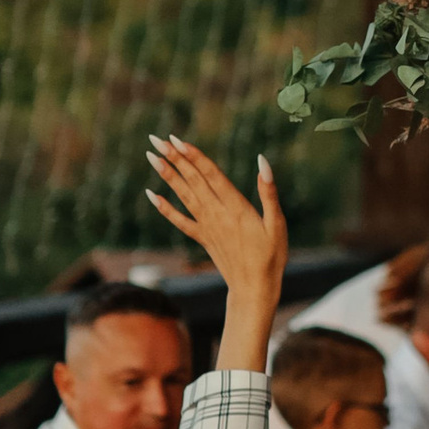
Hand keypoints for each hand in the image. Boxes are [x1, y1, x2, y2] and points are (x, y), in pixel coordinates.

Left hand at [144, 135, 287, 364]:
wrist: (254, 289)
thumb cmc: (271, 257)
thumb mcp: (277, 224)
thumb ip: (268, 192)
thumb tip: (263, 162)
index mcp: (236, 207)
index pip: (211, 175)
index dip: (193, 156)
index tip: (177, 140)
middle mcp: (217, 214)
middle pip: (192, 180)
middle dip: (175, 158)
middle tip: (157, 139)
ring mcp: (207, 226)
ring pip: (183, 195)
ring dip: (167, 175)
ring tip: (151, 156)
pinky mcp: (202, 238)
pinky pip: (179, 220)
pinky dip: (164, 207)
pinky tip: (151, 195)